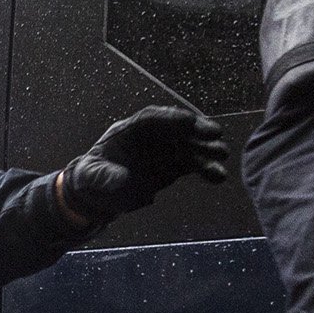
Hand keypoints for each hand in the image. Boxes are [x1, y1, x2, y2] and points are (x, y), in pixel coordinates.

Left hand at [60, 106, 228, 222]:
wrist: (99, 194)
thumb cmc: (91, 178)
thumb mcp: (91, 176)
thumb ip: (105, 176)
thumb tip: (123, 180)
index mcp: (130, 130)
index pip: (152, 118)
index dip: (171, 118)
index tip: (188, 121)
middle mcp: (152, 136)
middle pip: (176, 128)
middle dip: (196, 129)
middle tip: (215, 134)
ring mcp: (165, 150)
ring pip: (190, 146)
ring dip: (207, 149)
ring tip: (222, 155)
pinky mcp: (174, 166)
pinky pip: (193, 165)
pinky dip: (206, 169)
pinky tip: (219, 176)